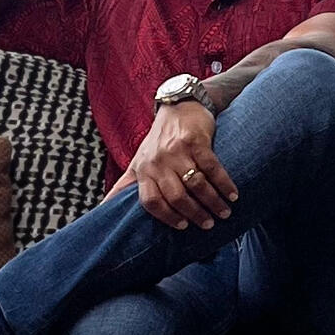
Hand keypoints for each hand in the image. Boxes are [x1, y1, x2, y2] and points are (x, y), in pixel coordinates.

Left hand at [124, 102, 237, 231]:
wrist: (178, 107)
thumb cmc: (158, 141)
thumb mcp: (137, 161)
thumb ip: (124, 186)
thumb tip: (103, 210)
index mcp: (143, 170)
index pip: (150, 201)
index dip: (167, 217)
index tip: (183, 226)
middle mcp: (158, 161)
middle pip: (176, 196)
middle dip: (195, 214)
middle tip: (209, 224)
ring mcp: (176, 150)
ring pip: (196, 184)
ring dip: (213, 202)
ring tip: (224, 213)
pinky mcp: (196, 141)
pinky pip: (212, 168)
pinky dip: (224, 184)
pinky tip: (232, 195)